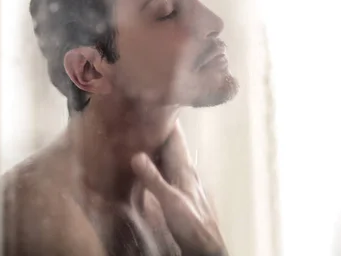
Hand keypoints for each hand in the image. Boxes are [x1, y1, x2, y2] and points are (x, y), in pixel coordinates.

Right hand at [131, 125, 227, 255]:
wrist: (204, 245)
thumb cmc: (191, 223)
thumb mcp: (170, 200)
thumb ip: (154, 179)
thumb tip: (136, 155)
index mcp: (183, 166)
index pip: (175, 134)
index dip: (166, 116)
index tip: (152, 100)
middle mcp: (183, 169)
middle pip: (169, 141)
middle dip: (156, 126)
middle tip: (137, 113)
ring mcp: (180, 179)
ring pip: (165, 154)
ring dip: (154, 142)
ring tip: (136, 131)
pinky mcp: (177, 190)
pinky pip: (162, 167)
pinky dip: (153, 159)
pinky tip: (142, 161)